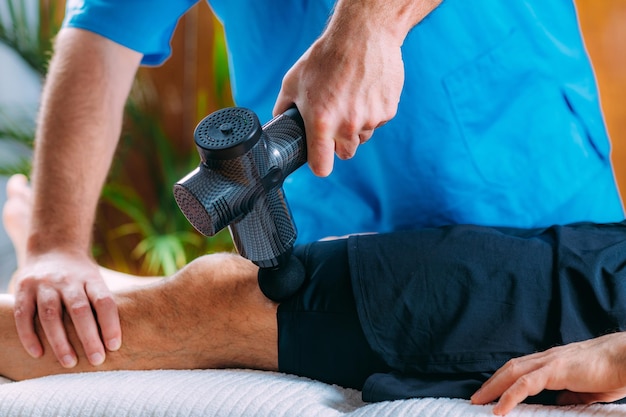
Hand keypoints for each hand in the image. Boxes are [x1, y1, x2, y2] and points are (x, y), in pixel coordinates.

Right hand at [12, 251, 120, 367]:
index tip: (114, 346)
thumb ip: (102, 304)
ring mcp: (44, 284)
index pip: (104, 301)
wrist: (53, 248)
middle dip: (89, 338)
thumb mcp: (96, 281)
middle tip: (97, 360)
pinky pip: (24, 315)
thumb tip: (116, 341)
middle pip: (79, 310)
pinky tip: (38, 353)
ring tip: (70, 362)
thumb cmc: (81, 276)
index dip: (110, 324)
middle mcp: (68, 280)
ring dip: (60, 341)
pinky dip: (29, 336)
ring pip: (51, 314)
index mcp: (91, 279)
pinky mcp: (23, 289)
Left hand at [273, 8, 403, 175]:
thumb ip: (284, 108)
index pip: (322, 166)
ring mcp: (371, 119)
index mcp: (321, 122)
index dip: (319, 164)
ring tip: (350, 97)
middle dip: (339, 142)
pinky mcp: (388, 111)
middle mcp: (347, 125)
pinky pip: (378, 121)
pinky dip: (372, 111)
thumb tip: (278, 123)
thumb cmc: (325, 56)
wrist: (363, 34)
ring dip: (356, 125)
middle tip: (335, 119)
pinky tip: (364, 90)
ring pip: (362, 136)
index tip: (319, 158)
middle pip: (345, 153)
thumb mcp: (293, 81)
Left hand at [470, 332, 625, 414]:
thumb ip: (570, 394)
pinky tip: (500, 407)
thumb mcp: (588, 389)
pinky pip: (526, 383)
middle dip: (491, 383)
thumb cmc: (614, 372)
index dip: (504, 380)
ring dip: (493, 387)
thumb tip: (558, 401)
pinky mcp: (556, 369)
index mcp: (554, 362)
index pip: (521, 369)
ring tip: (479, 402)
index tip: (490, 393)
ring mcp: (550, 361)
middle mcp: (548, 358)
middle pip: (510, 369)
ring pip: (513, 373)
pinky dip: (510, 395)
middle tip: (476, 398)